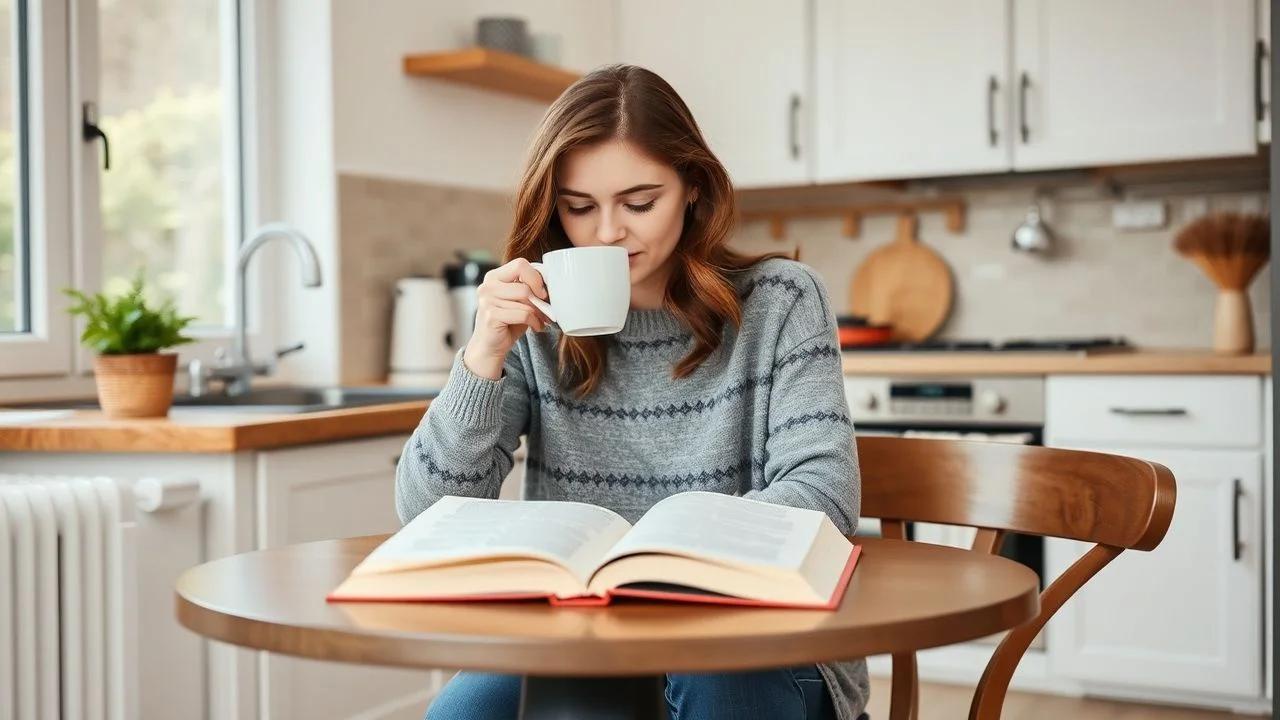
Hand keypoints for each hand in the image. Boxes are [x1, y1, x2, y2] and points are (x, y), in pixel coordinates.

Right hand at [462, 258, 550, 379]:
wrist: (489, 347)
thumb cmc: (508, 322)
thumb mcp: (519, 301)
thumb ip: (529, 288)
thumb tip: (551, 284)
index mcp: (494, 276)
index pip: (520, 264)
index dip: (536, 277)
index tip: (542, 292)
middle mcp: (488, 286)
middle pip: (524, 285)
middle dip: (539, 300)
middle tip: (545, 310)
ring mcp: (487, 300)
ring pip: (526, 301)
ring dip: (538, 313)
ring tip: (540, 320)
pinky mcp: (491, 315)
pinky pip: (523, 314)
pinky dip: (534, 322)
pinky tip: (535, 327)